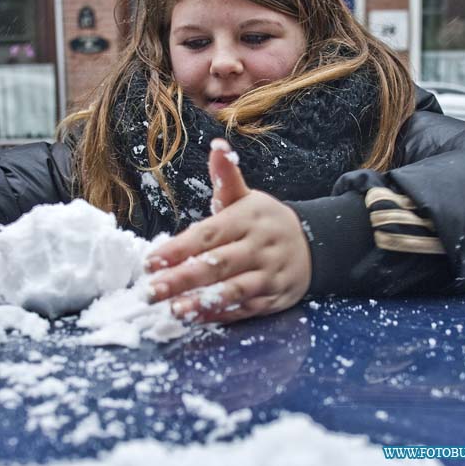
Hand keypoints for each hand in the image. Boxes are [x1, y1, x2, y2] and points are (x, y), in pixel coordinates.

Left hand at [146, 139, 311, 323]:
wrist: (313, 244)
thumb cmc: (264, 222)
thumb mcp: (247, 197)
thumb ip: (226, 177)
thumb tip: (217, 146)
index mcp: (247, 219)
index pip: (208, 235)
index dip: (179, 248)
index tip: (151, 261)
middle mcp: (259, 247)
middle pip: (218, 264)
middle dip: (182, 278)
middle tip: (151, 291)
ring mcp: (268, 274)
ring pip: (234, 290)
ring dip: (202, 302)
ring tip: (173, 310)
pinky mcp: (274, 298)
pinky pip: (246, 309)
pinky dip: (221, 315)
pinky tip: (196, 318)